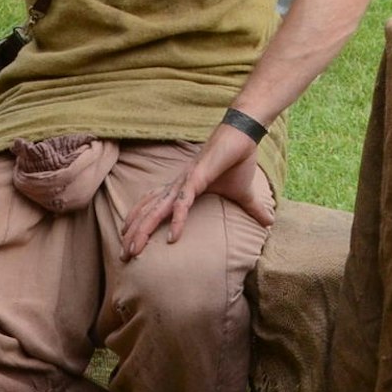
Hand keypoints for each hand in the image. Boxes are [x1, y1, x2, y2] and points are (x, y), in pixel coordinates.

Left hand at [119, 128, 276, 259]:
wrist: (243, 135)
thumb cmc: (239, 160)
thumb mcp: (244, 193)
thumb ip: (252, 209)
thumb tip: (269, 223)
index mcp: (182, 188)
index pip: (153, 207)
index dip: (139, 223)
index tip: (129, 243)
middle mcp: (177, 186)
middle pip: (147, 212)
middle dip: (133, 234)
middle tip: (123, 256)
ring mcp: (185, 182)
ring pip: (157, 210)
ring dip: (143, 230)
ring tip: (133, 249)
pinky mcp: (197, 178)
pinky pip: (183, 203)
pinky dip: (176, 220)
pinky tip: (173, 238)